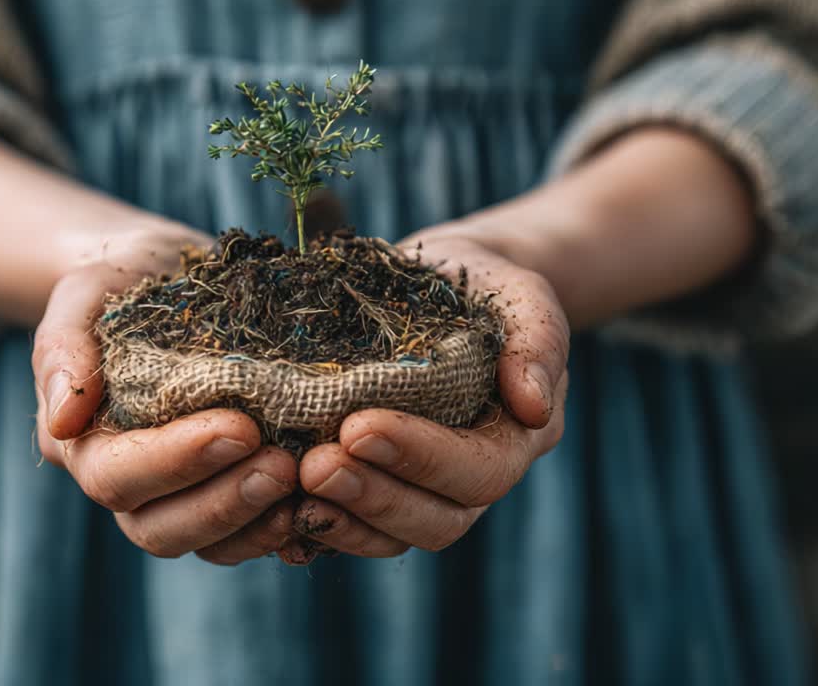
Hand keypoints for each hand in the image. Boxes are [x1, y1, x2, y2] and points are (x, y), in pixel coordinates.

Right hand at [33, 224, 299, 564]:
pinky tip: (317, 502)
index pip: (117, 476)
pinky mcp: (225, 490)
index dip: (176, 461)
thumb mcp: (85, 295)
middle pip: (160, 528)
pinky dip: (282, 527)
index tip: (240, 427)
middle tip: (283, 466)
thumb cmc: (118, 283)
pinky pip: (248, 533)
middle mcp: (128, 482)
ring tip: (304, 481)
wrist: (164, 275)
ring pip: (208, 542)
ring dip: (256, 521)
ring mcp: (179, 494)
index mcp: (84, 443)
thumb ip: (65, 350)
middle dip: (223, 503)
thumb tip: (63, 420)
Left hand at [288, 236, 569, 558]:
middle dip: (374, 496)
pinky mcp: (378, 488)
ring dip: (343, 517)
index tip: (358, 426)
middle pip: (437, 520)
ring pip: (392, 535)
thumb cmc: (483, 286)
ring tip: (295, 484)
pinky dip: (318, 527)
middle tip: (314, 466)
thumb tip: (533, 406)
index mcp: (516, 438)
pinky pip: (354, 528)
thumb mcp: (520, 295)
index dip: (422, 458)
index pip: (480, 470)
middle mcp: (474, 478)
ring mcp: (425, 491)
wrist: (441, 282)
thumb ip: (536, 340)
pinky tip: (280, 512)